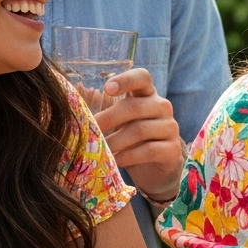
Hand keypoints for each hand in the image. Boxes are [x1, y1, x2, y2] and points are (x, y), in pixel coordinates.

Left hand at [91, 68, 183, 199]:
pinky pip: (148, 150)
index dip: (125, 80)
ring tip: (100, 150)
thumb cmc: (132, 141)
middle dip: (109, 118)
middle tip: (91, 130)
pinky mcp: (172, 149)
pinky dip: (128, 157)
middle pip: (135, 106)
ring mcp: (170, 127)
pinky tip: (115, 161)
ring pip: (140, 130)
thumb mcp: (120, 124)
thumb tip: (75, 116)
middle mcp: (162, 106)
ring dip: (115, 141)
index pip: (142, 77)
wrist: (156, 169)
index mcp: (148, 94)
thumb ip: (106, 115)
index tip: (106, 89)